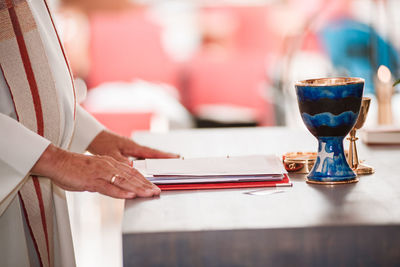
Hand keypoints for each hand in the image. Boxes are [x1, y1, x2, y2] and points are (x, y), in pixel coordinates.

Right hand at [31, 144, 159, 198]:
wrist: (57, 162)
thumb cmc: (74, 167)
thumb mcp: (96, 168)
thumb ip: (108, 174)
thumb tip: (120, 181)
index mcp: (110, 163)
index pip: (131, 171)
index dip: (144, 179)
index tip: (153, 186)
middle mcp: (108, 166)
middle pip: (131, 176)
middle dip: (146, 185)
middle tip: (157, 192)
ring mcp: (101, 172)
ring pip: (124, 181)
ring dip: (138, 188)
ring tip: (149, 194)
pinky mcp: (92, 180)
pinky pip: (109, 187)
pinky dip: (121, 192)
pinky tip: (130, 195)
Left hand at [88, 130, 178, 164]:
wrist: (93, 136)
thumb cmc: (101, 143)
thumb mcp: (110, 154)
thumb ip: (122, 161)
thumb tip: (133, 167)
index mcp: (133, 147)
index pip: (152, 152)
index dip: (164, 156)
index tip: (176, 158)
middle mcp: (135, 147)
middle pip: (155, 153)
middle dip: (167, 157)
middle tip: (179, 160)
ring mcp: (133, 149)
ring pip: (149, 155)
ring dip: (159, 159)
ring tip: (171, 163)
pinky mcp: (129, 151)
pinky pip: (143, 157)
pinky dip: (150, 160)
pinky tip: (153, 164)